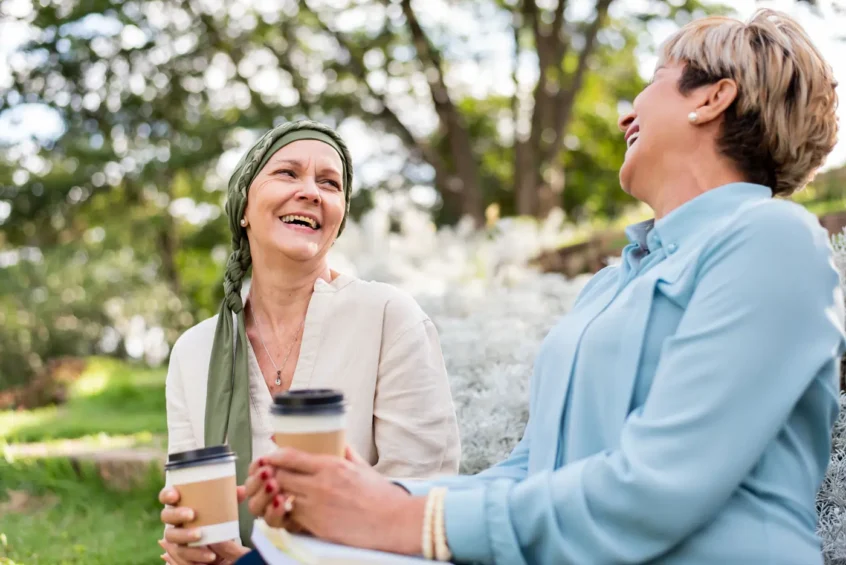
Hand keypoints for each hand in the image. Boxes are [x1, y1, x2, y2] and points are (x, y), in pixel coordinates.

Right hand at [158, 485, 248, 564]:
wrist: (219, 546)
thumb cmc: (216, 518)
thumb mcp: (224, 509)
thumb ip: (230, 499)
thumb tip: (242, 490)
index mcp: (180, 504)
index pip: (166, 496)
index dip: (167, 494)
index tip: (176, 495)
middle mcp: (174, 520)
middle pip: (166, 516)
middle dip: (177, 514)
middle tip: (192, 514)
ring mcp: (175, 537)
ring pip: (171, 537)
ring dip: (185, 536)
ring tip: (199, 535)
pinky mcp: (180, 553)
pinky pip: (180, 556)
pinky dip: (194, 556)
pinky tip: (208, 556)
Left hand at [243, 446, 369, 527]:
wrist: (392, 522)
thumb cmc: (381, 495)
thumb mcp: (363, 466)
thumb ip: (346, 452)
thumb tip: (338, 440)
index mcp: (331, 466)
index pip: (290, 457)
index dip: (275, 456)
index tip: (270, 456)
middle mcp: (320, 485)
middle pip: (280, 477)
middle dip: (272, 475)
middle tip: (270, 475)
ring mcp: (316, 507)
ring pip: (282, 497)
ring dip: (278, 494)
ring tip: (279, 492)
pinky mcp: (316, 526)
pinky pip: (292, 516)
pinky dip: (288, 511)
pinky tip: (291, 509)